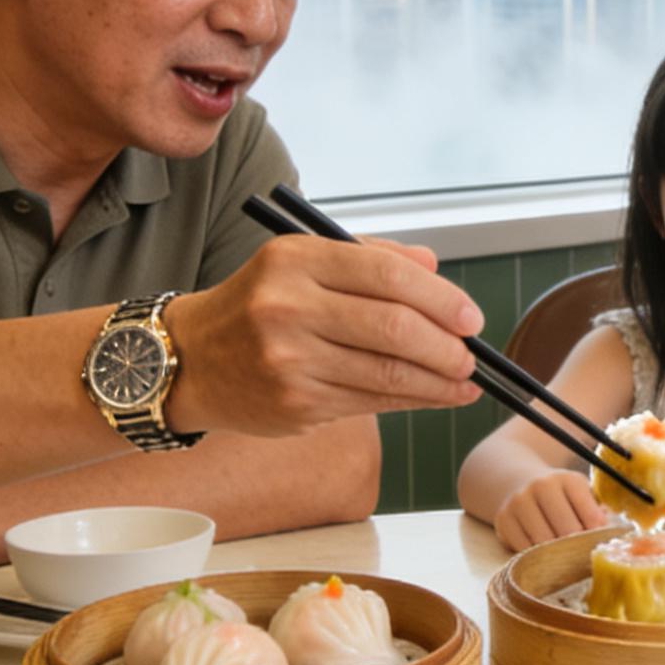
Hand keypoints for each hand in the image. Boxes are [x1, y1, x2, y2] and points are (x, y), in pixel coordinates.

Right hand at [168, 235, 483, 435]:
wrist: (191, 359)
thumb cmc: (259, 304)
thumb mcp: (302, 262)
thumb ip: (370, 259)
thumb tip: (435, 270)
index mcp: (295, 261)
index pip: (387, 276)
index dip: (440, 299)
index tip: (470, 317)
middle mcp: (288, 309)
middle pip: (393, 328)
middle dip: (447, 346)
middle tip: (473, 355)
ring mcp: (290, 361)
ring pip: (387, 373)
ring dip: (439, 382)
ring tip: (466, 382)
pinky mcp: (294, 405)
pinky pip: (370, 402)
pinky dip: (411, 400)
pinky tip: (436, 396)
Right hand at [495, 469, 614, 551]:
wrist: (517, 483)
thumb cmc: (560, 496)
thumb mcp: (580, 493)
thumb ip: (596, 510)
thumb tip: (607, 530)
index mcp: (568, 479)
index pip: (590, 515)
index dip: (597, 535)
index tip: (598, 544)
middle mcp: (542, 486)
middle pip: (567, 531)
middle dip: (577, 547)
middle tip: (581, 556)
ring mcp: (519, 502)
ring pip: (544, 542)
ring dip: (556, 554)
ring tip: (563, 556)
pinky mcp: (504, 520)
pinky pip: (524, 549)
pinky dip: (535, 555)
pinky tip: (542, 552)